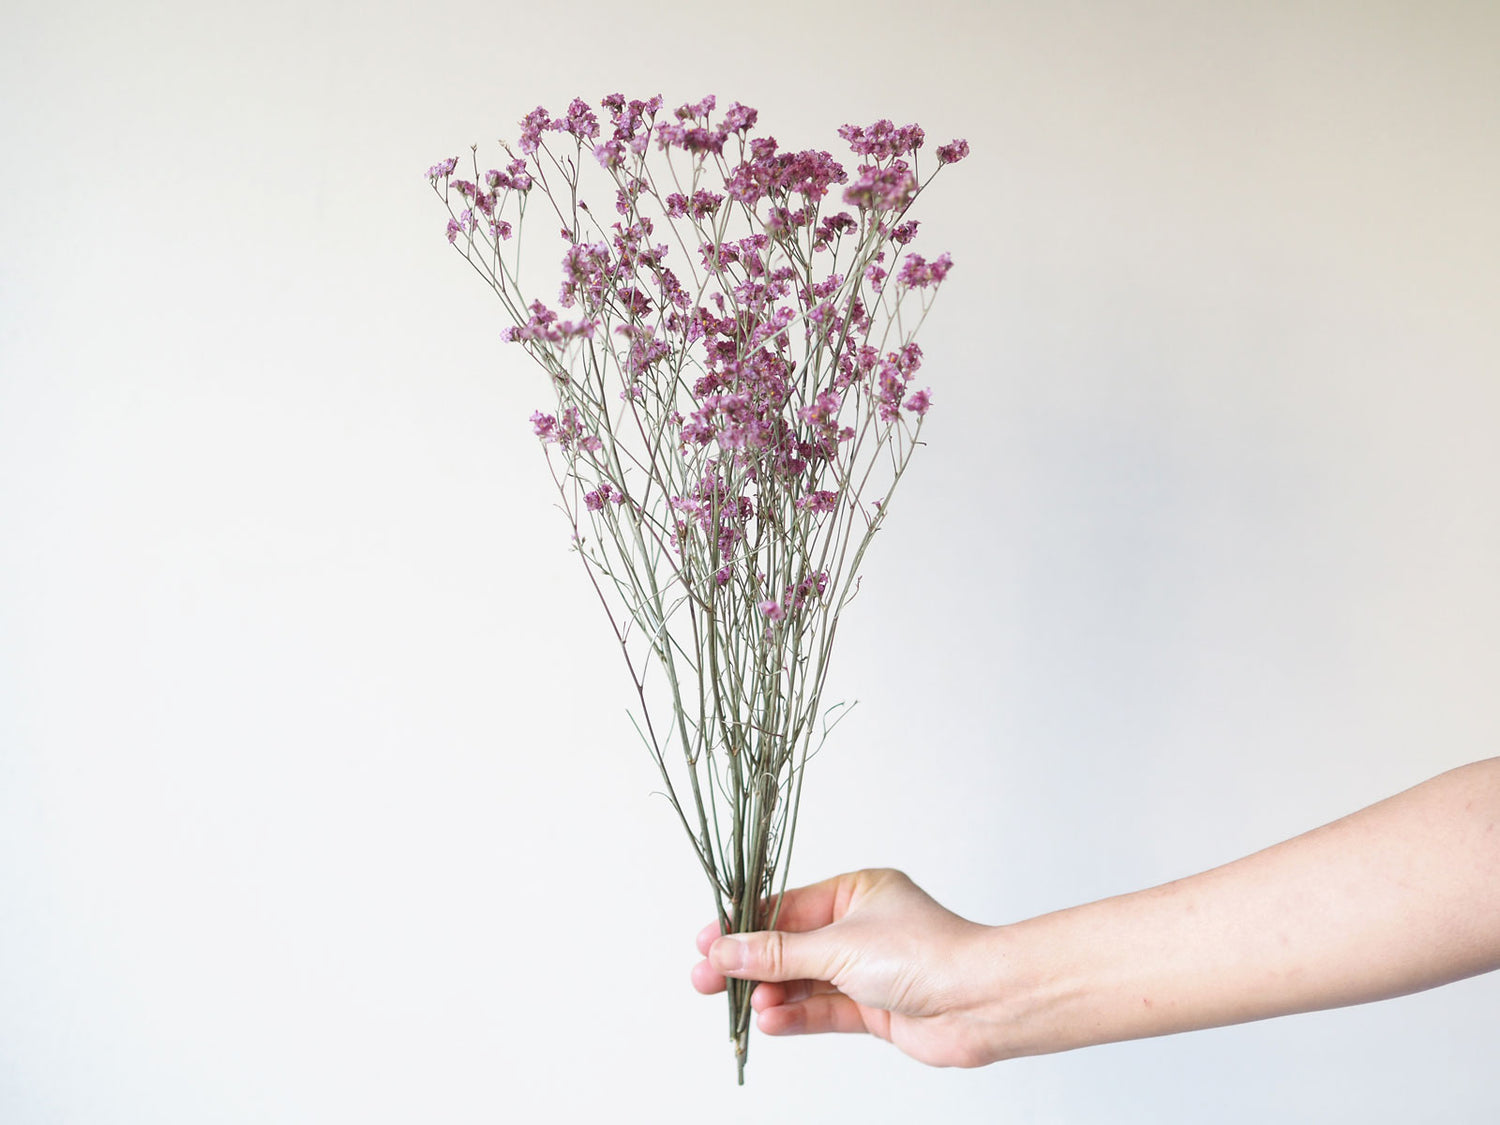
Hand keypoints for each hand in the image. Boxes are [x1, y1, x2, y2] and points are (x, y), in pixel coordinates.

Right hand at [690, 868, 1000, 1067]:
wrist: (981, 1003)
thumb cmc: (925, 954)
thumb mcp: (838, 947)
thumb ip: (778, 954)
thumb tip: (725, 951)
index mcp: (855, 892)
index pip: (785, 907)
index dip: (743, 925)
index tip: (707, 940)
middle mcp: (860, 928)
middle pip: (789, 946)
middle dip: (748, 964)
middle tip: (705, 978)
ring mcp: (866, 970)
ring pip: (803, 982)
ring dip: (771, 993)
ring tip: (742, 1004)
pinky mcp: (874, 1008)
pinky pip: (823, 1010)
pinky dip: (796, 1016)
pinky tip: (769, 1020)